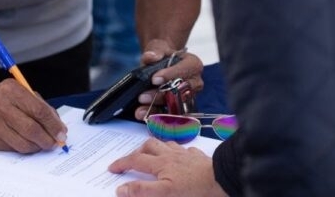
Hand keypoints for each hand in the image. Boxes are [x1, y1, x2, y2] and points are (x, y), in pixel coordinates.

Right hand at [0, 78, 66, 152]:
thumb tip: (57, 125)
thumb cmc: (1, 95)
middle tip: (55, 143)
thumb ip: (40, 105)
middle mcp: (0, 106)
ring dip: (36, 147)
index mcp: (12, 90)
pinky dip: (23, 148)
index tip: (62, 133)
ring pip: (22, 143)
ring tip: (42, 144)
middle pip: (31, 129)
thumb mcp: (20, 91)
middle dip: (47, 139)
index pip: (39, 111)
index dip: (53, 125)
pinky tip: (27, 143)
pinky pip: (11, 148)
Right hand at [108, 138, 226, 196]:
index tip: (112, 168)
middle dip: (138, 150)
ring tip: (154, 153)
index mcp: (160, 164)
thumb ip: (142, 190)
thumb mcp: (165, 193)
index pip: (135, 160)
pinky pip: (187, 149)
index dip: (122, 164)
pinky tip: (182, 156)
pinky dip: (180, 151)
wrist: (222, 179)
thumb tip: (121, 189)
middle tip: (132, 159)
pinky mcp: (199, 158)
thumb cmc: (195, 188)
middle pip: (149, 146)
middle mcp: (171, 155)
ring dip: (157, 147)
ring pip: (167, 144)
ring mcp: (186, 155)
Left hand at [135, 40, 203, 120]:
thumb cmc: (163, 55)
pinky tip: (143, 115)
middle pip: (179, 92)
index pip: (184, 71)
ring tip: (140, 110)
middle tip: (142, 96)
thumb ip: (155, 50)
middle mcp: (194, 83)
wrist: (162, 64)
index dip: (170, 75)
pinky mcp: (179, 108)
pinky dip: (155, 116)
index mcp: (193, 65)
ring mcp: (187, 97)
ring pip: (173, 105)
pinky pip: (167, 114)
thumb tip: (150, 57)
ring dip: (156, 108)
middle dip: (160, 95)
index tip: (154, 79)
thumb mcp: (159, 48)